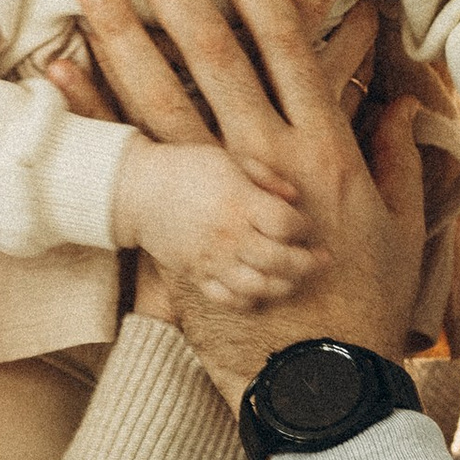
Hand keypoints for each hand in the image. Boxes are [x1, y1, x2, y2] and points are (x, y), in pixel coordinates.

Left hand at [73, 0, 428, 403]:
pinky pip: (126, 161)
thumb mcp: (397, 226)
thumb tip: (394, 107)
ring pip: (160, 96)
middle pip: (210, 54)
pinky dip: (91, 112)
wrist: (320, 381)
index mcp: (324, 148)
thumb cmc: (364, 306)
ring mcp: (218, 196)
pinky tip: (57, 70)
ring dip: (121, 32)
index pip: (284, 43)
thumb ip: (393, 158)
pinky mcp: (179, 232)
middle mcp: (267, 161)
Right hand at [114, 136, 314, 306]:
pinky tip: (262, 291)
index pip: (287, 224)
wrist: (138, 191)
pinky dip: (250, 300)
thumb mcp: (229, 159)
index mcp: (239, 202)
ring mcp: (212, 260)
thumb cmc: (187, 168)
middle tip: (321, 261)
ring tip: (296, 279)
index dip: (304, 227)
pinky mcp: (197, 275)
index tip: (306, 226)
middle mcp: (229, 235)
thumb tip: (296, 197)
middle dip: (308, 263)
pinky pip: (229, 299)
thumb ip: (266, 176)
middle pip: (281, 260)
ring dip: (285, 286)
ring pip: (259, 286)